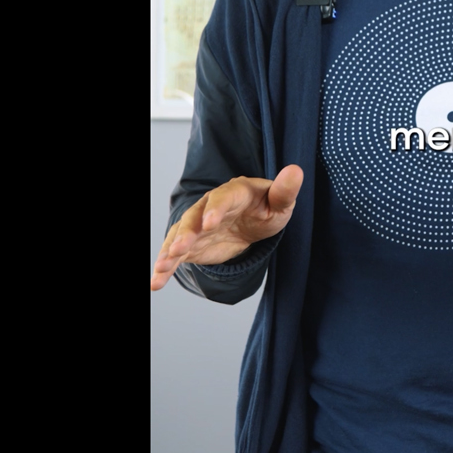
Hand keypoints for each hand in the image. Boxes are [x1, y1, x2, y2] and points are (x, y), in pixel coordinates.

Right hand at [150, 165, 302, 291]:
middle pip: (195, 217)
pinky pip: (175, 254)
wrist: (252, 221)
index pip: (222, 198)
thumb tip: (296, 170)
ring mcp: (197, 225)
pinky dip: (165, 267)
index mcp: (233, 193)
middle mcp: (210, 206)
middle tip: (179, 249)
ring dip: (170, 251)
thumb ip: (285, 191)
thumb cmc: (268, 207)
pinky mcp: (191, 244)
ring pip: (180, 236)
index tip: (210, 223)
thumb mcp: (280, 203)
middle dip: (186, 233)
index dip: (215, 210)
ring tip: (161, 267)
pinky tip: (156, 282)